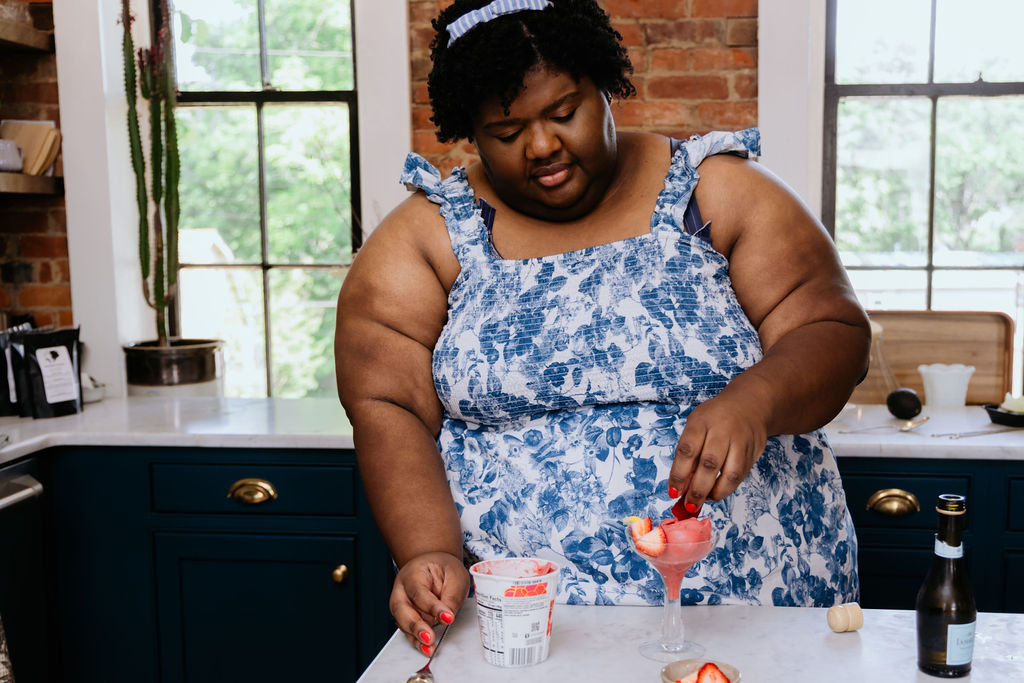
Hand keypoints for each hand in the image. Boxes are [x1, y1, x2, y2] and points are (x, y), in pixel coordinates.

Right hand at [390, 551, 470, 654]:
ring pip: (402, 622)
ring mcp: (400, 604)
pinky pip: (407, 631)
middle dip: (415, 625)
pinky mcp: (404, 618)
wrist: (434, 567)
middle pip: (402, 609)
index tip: (447, 617)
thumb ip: (451, 596)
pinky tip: (425, 648)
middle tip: (429, 637)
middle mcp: (401, 590)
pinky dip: (416, 641)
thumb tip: (447, 617)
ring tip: (429, 647)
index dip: (432, 606)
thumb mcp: (455, 576)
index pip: (419, 591)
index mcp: (413, 574)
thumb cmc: (443, 570)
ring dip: (415, 636)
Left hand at [668, 394, 768, 511]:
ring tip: (704, 501)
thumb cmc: (714, 419)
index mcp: (701, 421)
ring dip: (715, 492)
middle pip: (709, 463)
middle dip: (697, 489)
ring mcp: (740, 440)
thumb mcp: (696, 426)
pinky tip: (717, 493)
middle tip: (689, 505)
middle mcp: (722, 429)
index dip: (678, 474)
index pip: (687, 450)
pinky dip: (727, 488)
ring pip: (730, 473)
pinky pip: (741, 475)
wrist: (750, 404)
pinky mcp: (753, 451)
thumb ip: (688, 454)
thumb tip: (680, 486)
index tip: (672, 492)